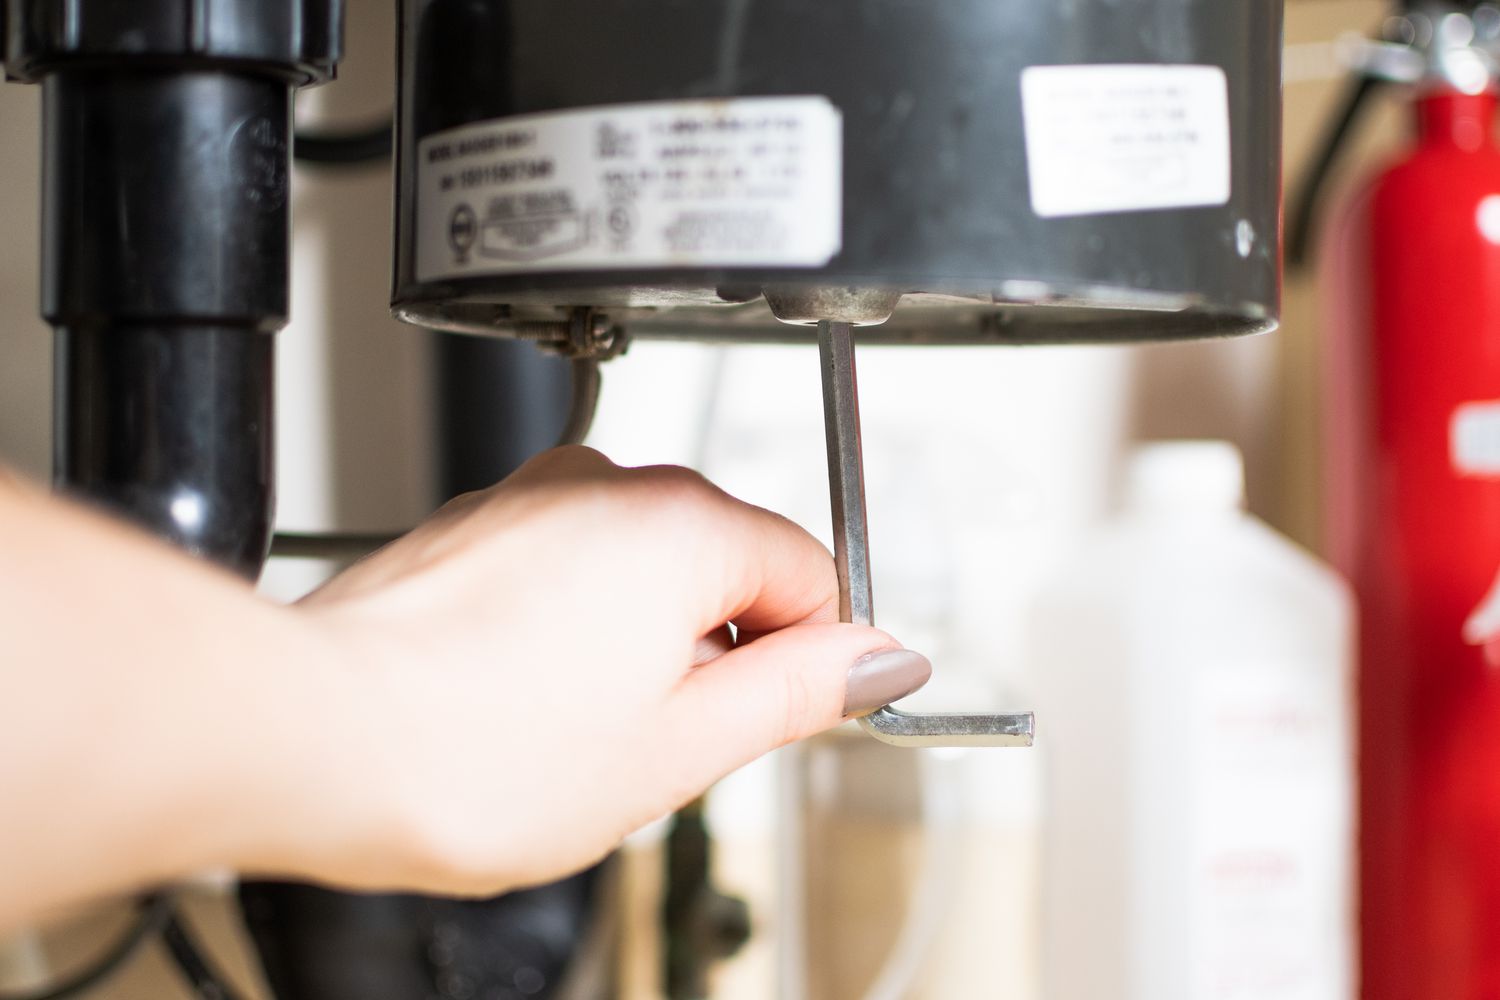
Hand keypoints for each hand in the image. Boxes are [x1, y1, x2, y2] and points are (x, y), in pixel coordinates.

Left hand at [269, 446, 930, 896]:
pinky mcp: (480, 528)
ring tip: (577, 730)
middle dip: (718, 654)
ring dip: (643, 648)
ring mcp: (535, 498)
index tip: (785, 713)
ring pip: (646, 571)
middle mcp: (608, 483)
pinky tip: (526, 702)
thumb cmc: (470, 751)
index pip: (811, 572)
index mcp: (681, 523)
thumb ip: (797, 692)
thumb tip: (876, 659)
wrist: (309, 738)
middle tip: (659, 743)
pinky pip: (573, 569)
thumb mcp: (679, 749)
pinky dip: (574, 631)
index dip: (809, 658)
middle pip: (726, 566)